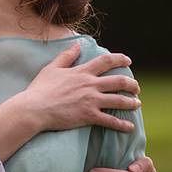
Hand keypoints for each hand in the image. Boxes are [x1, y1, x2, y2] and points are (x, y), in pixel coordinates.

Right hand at [20, 46, 140, 132]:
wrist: (35, 108)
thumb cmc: (41, 89)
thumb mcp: (52, 68)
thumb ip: (67, 56)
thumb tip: (78, 44)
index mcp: (82, 72)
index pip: (106, 61)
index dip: (120, 59)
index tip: (128, 61)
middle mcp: (90, 85)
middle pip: (118, 81)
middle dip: (131, 84)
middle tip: (136, 88)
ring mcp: (91, 101)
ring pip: (119, 100)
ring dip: (131, 103)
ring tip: (137, 104)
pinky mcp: (89, 116)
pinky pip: (110, 121)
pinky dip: (122, 124)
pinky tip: (130, 127)